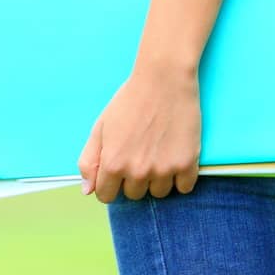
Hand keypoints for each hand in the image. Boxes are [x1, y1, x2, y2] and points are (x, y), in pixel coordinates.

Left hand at [77, 60, 201, 203]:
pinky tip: (176, 155)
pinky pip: (184, 188)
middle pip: (134, 195)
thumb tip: (88, 191)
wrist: (164, 78)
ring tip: (159, 151)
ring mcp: (163, 170)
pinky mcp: (186, 164)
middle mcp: (137, 171)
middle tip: (141, 151)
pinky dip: (181, 176)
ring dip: (158, 178)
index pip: (106, 196)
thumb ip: (89, 160)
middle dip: (135, 178)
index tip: (119, 169)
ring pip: (159, 193)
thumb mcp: (101, 126)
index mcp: (113, 163)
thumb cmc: (130, 99)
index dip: (111, 182)